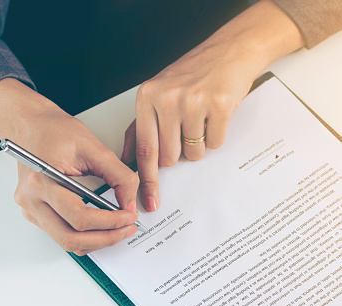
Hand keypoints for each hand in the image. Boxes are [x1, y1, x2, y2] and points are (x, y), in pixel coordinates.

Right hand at [0, 79, 139, 254]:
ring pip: (67, 242)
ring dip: (96, 241)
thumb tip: (130, 204)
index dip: (110, 222)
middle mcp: (31, 200)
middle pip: (71, 238)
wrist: (32, 125)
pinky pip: (62, 235)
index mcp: (42, 181)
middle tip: (127, 229)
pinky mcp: (35, 213)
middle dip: (105, 238)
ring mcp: (30, 209)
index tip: (129, 216)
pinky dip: (85, 236)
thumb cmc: (56, 131)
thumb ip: (119, 176)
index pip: (79, 217)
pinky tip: (102, 226)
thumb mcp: (94, 147)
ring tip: (118, 229)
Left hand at [123, 0, 303, 211]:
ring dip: (199, 143)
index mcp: (147, 97)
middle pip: (170, 158)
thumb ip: (139, 129)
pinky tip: (214, 114)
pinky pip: (215, 143)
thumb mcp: (157, 95)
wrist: (229, 51)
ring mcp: (193, 101)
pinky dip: (217, 134)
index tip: (149, 202)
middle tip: (185, 128)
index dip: (148, 181)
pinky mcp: (219, 104)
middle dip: (179, 152)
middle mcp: (167, 99)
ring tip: (200, 117)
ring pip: (194, 154)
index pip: (145, 150)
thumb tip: (128, 159)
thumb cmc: (192, 74)